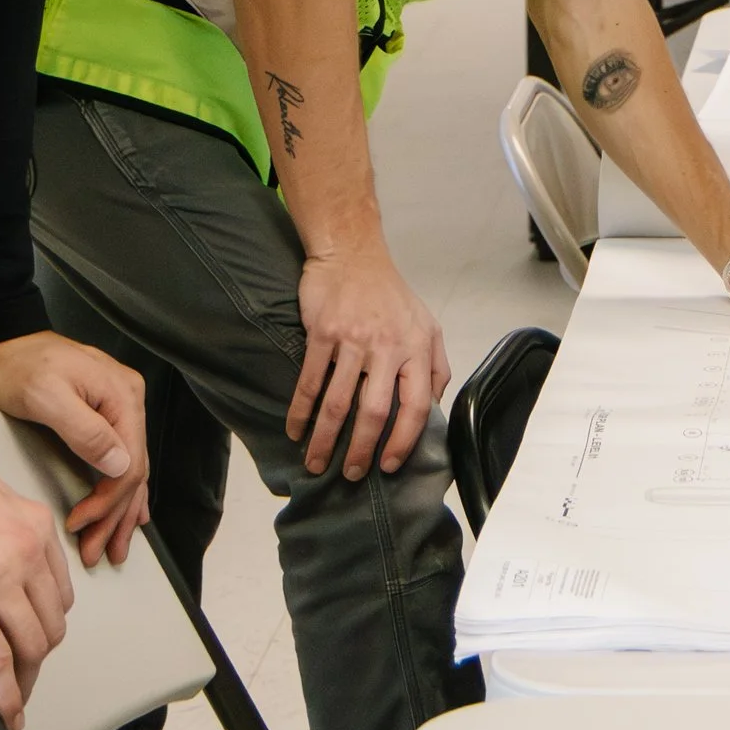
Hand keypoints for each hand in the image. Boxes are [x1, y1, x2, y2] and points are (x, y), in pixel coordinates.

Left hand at [0, 331, 149, 566]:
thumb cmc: (16, 366)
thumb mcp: (48, 398)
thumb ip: (86, 432)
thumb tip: (120, 466)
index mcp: (122, 396)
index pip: (129, 463)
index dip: (107, 502)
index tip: (80, 526)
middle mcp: (127, 402)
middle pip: (132, 471)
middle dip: (114, 516)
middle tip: (97, 552)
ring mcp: (116, 408)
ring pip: (129, 470)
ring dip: (119, 511)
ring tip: (110, 546)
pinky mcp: (100, 415)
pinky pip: (118, 458)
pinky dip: (119, 490)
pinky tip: (126, 512)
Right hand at [0, 462, 75, 729]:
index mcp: (32, 525)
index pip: (56, 590)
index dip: (46, 624)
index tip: (34, 642)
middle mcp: (25, 551)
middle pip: (48, 621)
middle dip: (36, 657)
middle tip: (20, 677)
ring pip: (29, 645)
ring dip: (23, 681)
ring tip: (9, 700)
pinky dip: (4, 694)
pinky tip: (3, 712)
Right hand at [290, 243, 449, 476]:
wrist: (352, 253)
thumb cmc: (389, 294)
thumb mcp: (426, 325)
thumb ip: (435, 367)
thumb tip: (432, 411)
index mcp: (419, 347)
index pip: (417, 405)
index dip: (404, 441)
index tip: (390, 466)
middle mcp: (388, 345)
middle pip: (376, 411)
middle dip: (361, 450)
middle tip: (351, 475)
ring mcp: (354, 339)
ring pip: (339, 402)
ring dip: (325, 439)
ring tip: (316, 463)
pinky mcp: (322, 333)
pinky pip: (310, 381)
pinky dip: (300, 411)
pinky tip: (295, 431)